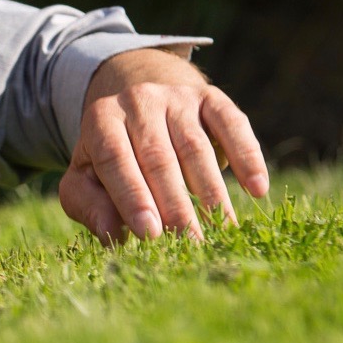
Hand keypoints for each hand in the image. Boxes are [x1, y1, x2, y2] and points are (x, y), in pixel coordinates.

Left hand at [60, 48, 268, 242]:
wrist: (138, 100)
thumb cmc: (112, 156)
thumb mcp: (86, 177)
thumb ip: (90, 205)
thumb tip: (112, 235)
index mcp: (101, 120)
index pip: (114, 158)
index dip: (132, 197)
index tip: (149, 233)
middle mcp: (138, 101)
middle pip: (158, 157)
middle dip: (176, 205)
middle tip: (191, 245)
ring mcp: (176, 97)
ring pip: (195, 147)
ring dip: (211, 192)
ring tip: (223, 231)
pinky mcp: (210, 98)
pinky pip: (232, 124)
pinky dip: (247, 156)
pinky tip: (257, 189)